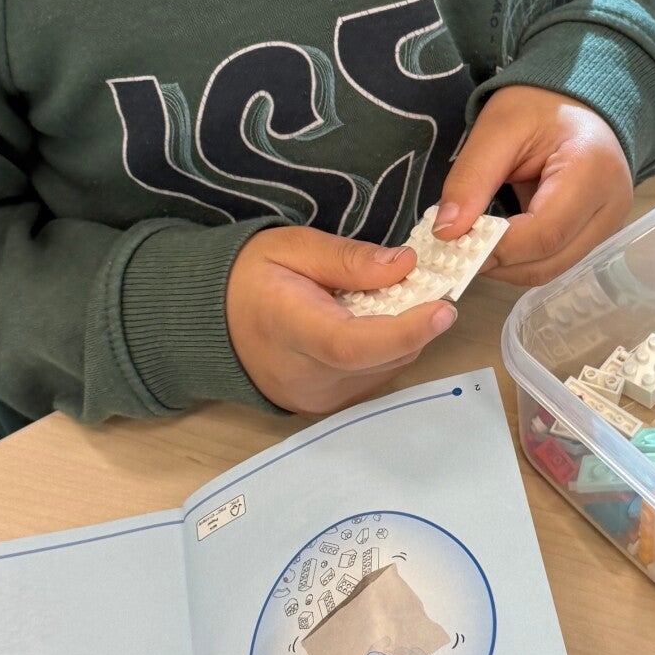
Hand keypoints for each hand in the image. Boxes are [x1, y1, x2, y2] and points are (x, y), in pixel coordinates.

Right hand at [226, 227, 454, 414]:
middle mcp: (304, 377)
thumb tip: (405, 266)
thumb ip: (349, 259)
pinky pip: (373, 379)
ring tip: (385, 301)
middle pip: (381, 359)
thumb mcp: (292, 247)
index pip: (354, 345)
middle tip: (423, 286)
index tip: (444, 309)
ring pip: (385, 371)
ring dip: (401, 337)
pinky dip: (385, 351)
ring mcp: (315, 399)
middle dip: (414, 324)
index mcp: (289, 330)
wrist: (211, 322)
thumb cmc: (250, 278)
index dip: (405, 330)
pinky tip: (368, 324)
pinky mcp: (325, 406)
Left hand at [435, 87, 632, 290]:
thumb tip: (445, 232)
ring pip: (551, 270)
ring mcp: (609, 225)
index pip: (544, 232)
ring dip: (506, 266)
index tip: (450, 242)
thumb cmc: (540, 105)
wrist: (577, 103)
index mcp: (594, 169)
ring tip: (471, 244)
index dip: (495, 247)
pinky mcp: (597, 235)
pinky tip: (494, 242)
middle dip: (497, 262)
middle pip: (549, 260)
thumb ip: (471, 179)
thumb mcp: (498, 128)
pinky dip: (520, 259)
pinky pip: (554, 261)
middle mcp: (611, 206)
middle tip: (453, 248)